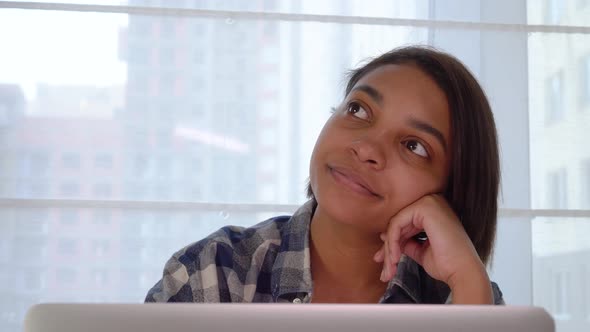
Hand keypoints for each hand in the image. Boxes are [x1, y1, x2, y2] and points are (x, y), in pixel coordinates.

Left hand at [373, 194, 492, 302]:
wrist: (463, 272)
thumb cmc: (446, 264)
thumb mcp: (420, 250)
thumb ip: (406, 241)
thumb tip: (384, 235)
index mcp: (434, 211)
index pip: (405, 224)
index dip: (393, 244)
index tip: (385, 263)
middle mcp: (433, 202)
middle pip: (399, 224)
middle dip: (389, 248)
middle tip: (385, 270)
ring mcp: (430, 203)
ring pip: (396, 225)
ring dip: (390, 249)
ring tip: (389, 269)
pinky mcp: (424, 208)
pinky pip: (397, 224)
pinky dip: (392, 242)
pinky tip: (395, 259)